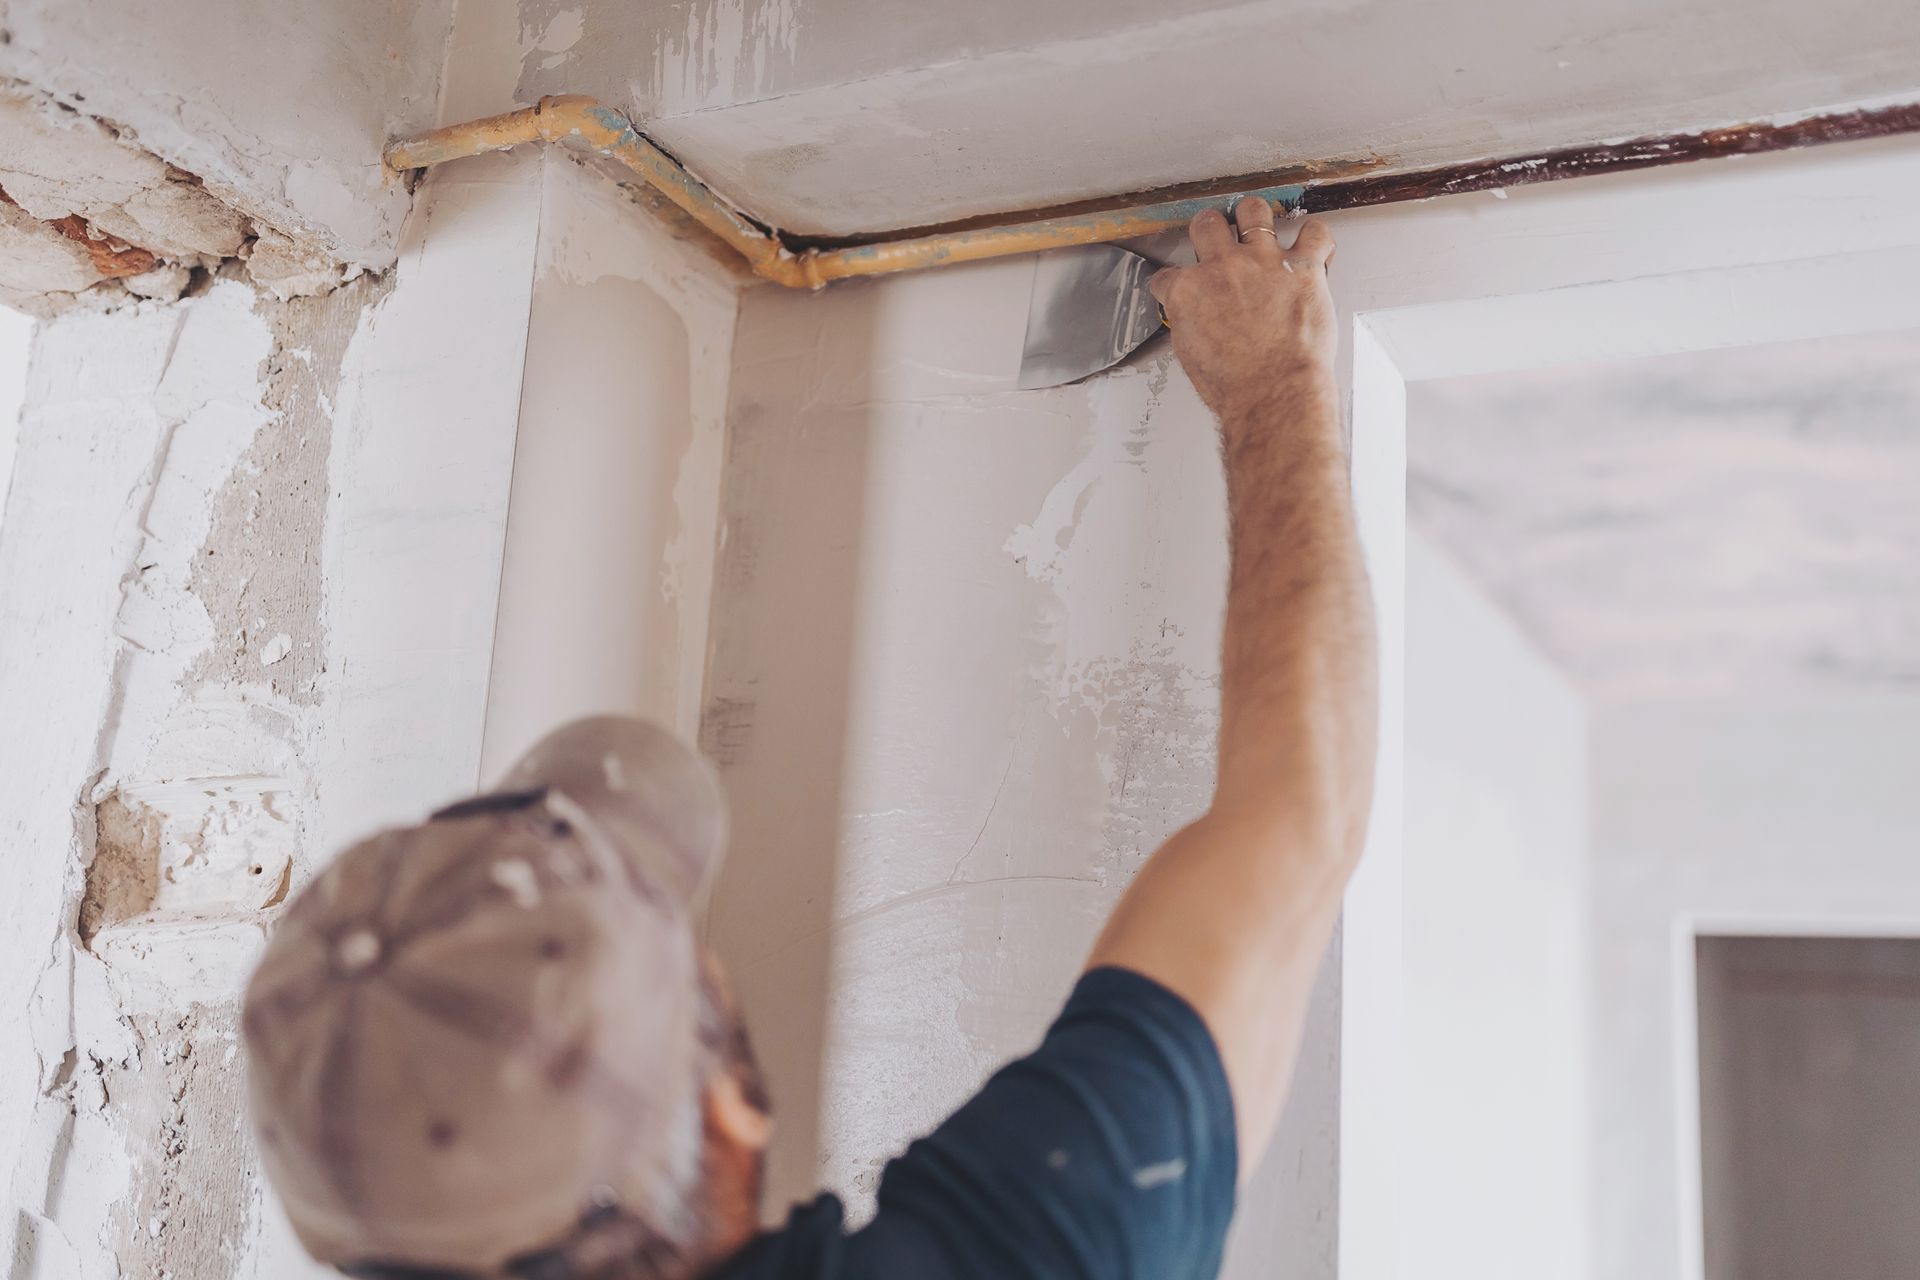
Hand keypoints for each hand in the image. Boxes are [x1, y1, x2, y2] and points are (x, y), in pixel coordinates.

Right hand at [1148, 198, 1336, 430]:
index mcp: (1189, 291)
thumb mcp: (1192, 356)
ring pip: (1253, 211)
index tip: (1178, 286)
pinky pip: (1316, 234)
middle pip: (1207, 225)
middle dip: (1208, 228)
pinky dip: (1316, 236)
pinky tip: (1312, 242)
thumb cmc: (1235, 384)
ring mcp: (1264, 262)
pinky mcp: (1303, 266)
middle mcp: (1223, 267)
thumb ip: (1191, 326)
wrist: (1272, 392)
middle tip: (1215, 235)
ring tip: (1257, 222)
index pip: (1169, 276)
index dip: (1173, 282)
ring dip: (1254, 215)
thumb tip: (1196, 322)